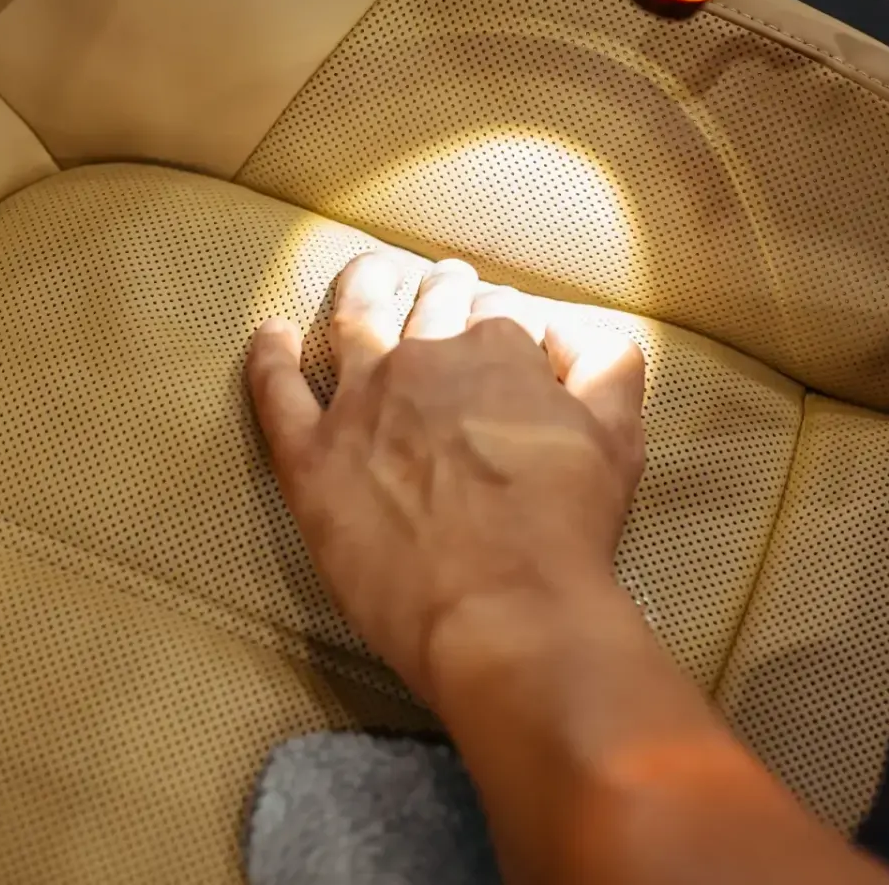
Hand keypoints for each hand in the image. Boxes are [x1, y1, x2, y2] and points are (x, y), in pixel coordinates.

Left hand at [246, 252, 645, 704]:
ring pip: (354, 322)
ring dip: (361, 288)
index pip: (494, 311)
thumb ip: (607, 366)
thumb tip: (575, 331)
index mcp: (495, 348)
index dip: (499, 317)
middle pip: (427, 307)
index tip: (500, 330)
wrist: (504, 614)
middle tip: (444, 284)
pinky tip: (271, 334)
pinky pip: (276, 390)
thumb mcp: (619, 438)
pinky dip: (269, 355)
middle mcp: (423, 358)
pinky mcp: (312, 457)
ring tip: (367, 275)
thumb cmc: (566, 534)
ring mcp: (360, 403)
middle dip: (440, 291)